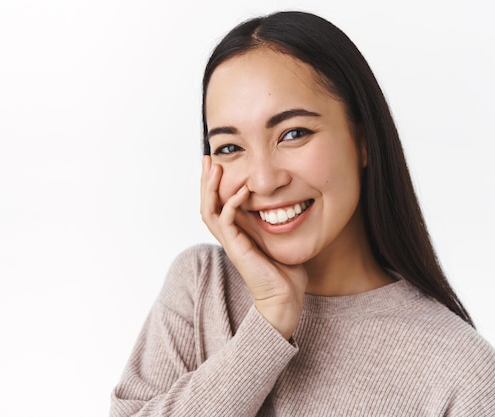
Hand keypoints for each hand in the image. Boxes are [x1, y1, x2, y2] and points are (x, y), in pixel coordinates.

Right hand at [200, 156, 307, 339]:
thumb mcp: (280, 237)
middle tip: (207, 157)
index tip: (217, 162)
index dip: (215, 183)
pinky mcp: (236, 248)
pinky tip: (243, 190)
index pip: (217, 202)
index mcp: (236, 231)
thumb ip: (276, 220)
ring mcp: (231, 242)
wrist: (284, 298)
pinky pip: (226, 220)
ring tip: (214, 167)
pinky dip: (232, 203)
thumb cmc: (285, 271)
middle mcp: (229, 235)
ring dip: (211, 187)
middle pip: (207, 202)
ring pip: (209, 209)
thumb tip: (288, 199)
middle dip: (206, 180)